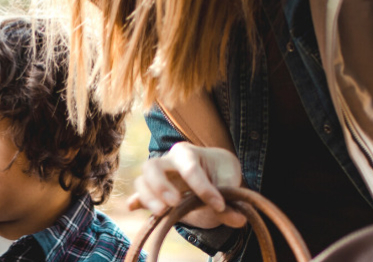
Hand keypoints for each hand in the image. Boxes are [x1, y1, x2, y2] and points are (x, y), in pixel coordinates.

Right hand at [124, 142, 247, 228]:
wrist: (214, 174)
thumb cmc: (221, 172)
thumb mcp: (230, 182)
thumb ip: (232, 201)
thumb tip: (238, 219)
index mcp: (187, 153)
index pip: (190, 169)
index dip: (204, 188)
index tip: (220, 205)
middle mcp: (167, 162)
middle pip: (152, 167)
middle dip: (161, 185)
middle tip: (175, 203)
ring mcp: (157, 178)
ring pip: (142, 181)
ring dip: (148, 197)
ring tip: (162, 213)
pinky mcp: (154, 194)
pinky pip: (138, 196)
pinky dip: (136, 202)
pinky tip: (133, 207)